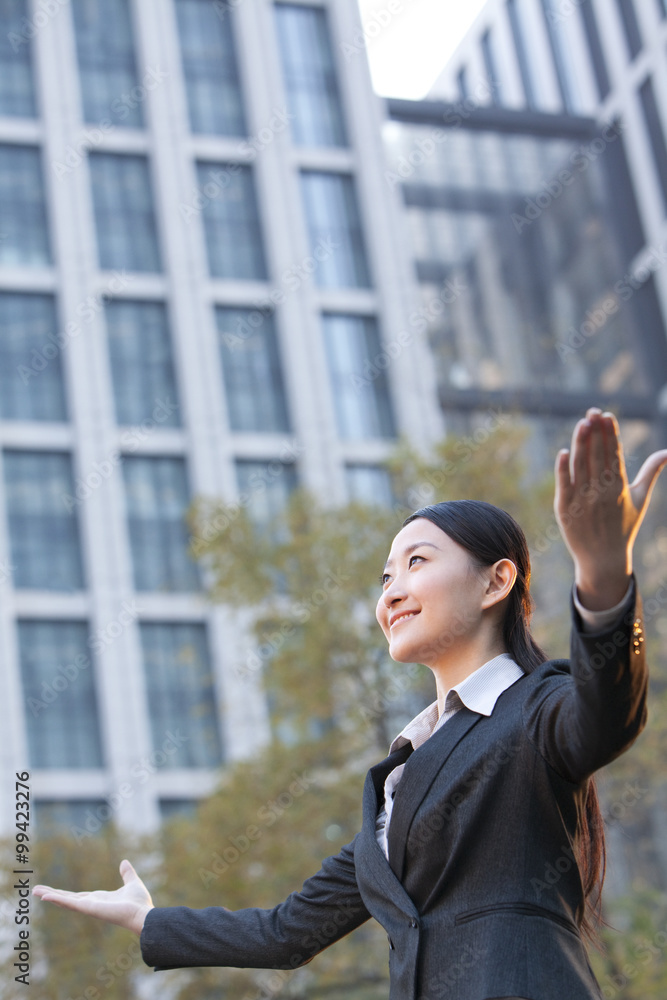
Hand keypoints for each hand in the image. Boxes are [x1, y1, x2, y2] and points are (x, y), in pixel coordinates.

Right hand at [33, 859, 153, 936]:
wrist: (142, 913)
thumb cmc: (139, 902)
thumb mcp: (131, 882)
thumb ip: (127, 873)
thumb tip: (124, 862)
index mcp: (99, 899)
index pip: (78, 896)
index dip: (65, 894)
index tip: (53, 892)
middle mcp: (91, 903)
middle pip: (67, 898)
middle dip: (52, 894)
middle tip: (36, 890)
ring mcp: (88, 907)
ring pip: (65, 900)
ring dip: (50, 896)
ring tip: (35, 891)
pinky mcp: (89, 908)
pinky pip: (70, 903)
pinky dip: (58, 899)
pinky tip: (46, 897)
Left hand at [555, 408, 666, 610]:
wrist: (604, 559)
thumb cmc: (624, 527)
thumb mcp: (640, 498)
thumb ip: (652, 472)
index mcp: (620, 486)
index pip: (615, 454)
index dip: (610, 434)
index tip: (607, 415)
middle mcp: (602, 491)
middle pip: (598, 456)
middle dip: (596, 432)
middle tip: (592, 411)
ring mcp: (583, 500)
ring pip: (581, 466)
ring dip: (581, 444)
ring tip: (582, 423)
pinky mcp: (565, 508)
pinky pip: (564, 485)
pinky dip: (563, 469)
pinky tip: (563, 452)